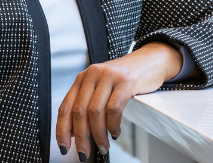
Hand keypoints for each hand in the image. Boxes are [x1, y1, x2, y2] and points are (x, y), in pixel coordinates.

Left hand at [56, 42, 182, 159]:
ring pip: (95, 112)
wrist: (150, 60)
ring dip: (98, 135)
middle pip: (79, 111)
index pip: (65, 106)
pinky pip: (114, 109)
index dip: (62, 129)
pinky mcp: (125, 81)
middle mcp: (92, 75)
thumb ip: (87, 104)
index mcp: (83, 78)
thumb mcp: (101, 87)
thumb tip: (75, 132)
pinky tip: (115, 132)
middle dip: (81, 137)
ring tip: (103, 146)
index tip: (63, 146)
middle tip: (84, 152)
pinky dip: (112, 125)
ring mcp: (108, 76)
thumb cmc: (125, 77)